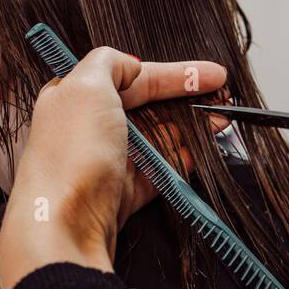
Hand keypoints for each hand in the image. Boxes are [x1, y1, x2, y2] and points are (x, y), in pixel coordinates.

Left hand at [0, 47, 226, 288]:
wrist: (64, 226)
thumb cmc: (71, 157)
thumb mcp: (86, 86)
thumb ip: (109, 62)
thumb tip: (129, 63)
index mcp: (76, 97)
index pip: (133, 78)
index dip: (176, 74)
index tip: (212, 75)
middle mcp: (90, 128)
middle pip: (148, 108)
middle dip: (188, 102)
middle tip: (224, 102)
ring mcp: (106, 162)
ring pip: (157, 139)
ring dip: (192, 130)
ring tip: (221, 125)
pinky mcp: (120, 194)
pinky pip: (158, 172)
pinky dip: (181, 161)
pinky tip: (203, 153)